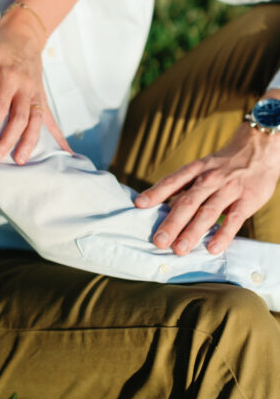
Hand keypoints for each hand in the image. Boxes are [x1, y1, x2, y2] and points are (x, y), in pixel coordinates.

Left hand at [0, 6, 69, 163]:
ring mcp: (36, 93)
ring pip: (36, 122)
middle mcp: (26, 88)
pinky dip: (59, 137)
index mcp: (11, 77)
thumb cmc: (0, 44)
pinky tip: (66, 154)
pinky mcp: (42, 97)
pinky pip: (51, 119)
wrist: (24, 34)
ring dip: (29, 142)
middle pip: (19, 119)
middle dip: (7, 140)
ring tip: (21, 161)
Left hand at [134, 122, 279, 254]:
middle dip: (172, 222)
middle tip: (158, 241)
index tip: (139, 205)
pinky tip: (212, 248)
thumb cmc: (224, 163)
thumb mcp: (203, 167)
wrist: (258, 148)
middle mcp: (210, 178)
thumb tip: (163, 205)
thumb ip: (187, 185)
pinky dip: (223, 234)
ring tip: (179, 249)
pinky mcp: (247, 200)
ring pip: (208, 212)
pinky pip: (234, 219)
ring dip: (192, 232)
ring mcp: (229, 189)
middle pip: (187, 202)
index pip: (172, 181)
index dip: (155, 192)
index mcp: (196, 170)